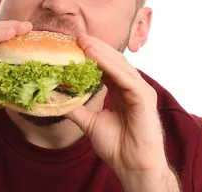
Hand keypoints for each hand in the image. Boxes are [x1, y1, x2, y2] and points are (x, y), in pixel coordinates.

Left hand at [66, 34, 178, 188]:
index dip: (92, 55)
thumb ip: (77, 109)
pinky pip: (124, 76)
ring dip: (100, 52)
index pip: (107, 67)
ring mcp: (141, 90)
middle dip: (96, 47)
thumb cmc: (118, 147)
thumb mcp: (90, 123)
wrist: (132, 166)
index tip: (73, 45)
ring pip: (119, 65)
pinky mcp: (144, 97)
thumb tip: (57, 99)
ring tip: (82, 41)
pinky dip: (108, 65)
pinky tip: (93, 56)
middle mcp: (133, 87)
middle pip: (114, 61)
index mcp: (123, 91)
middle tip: (77, 36)